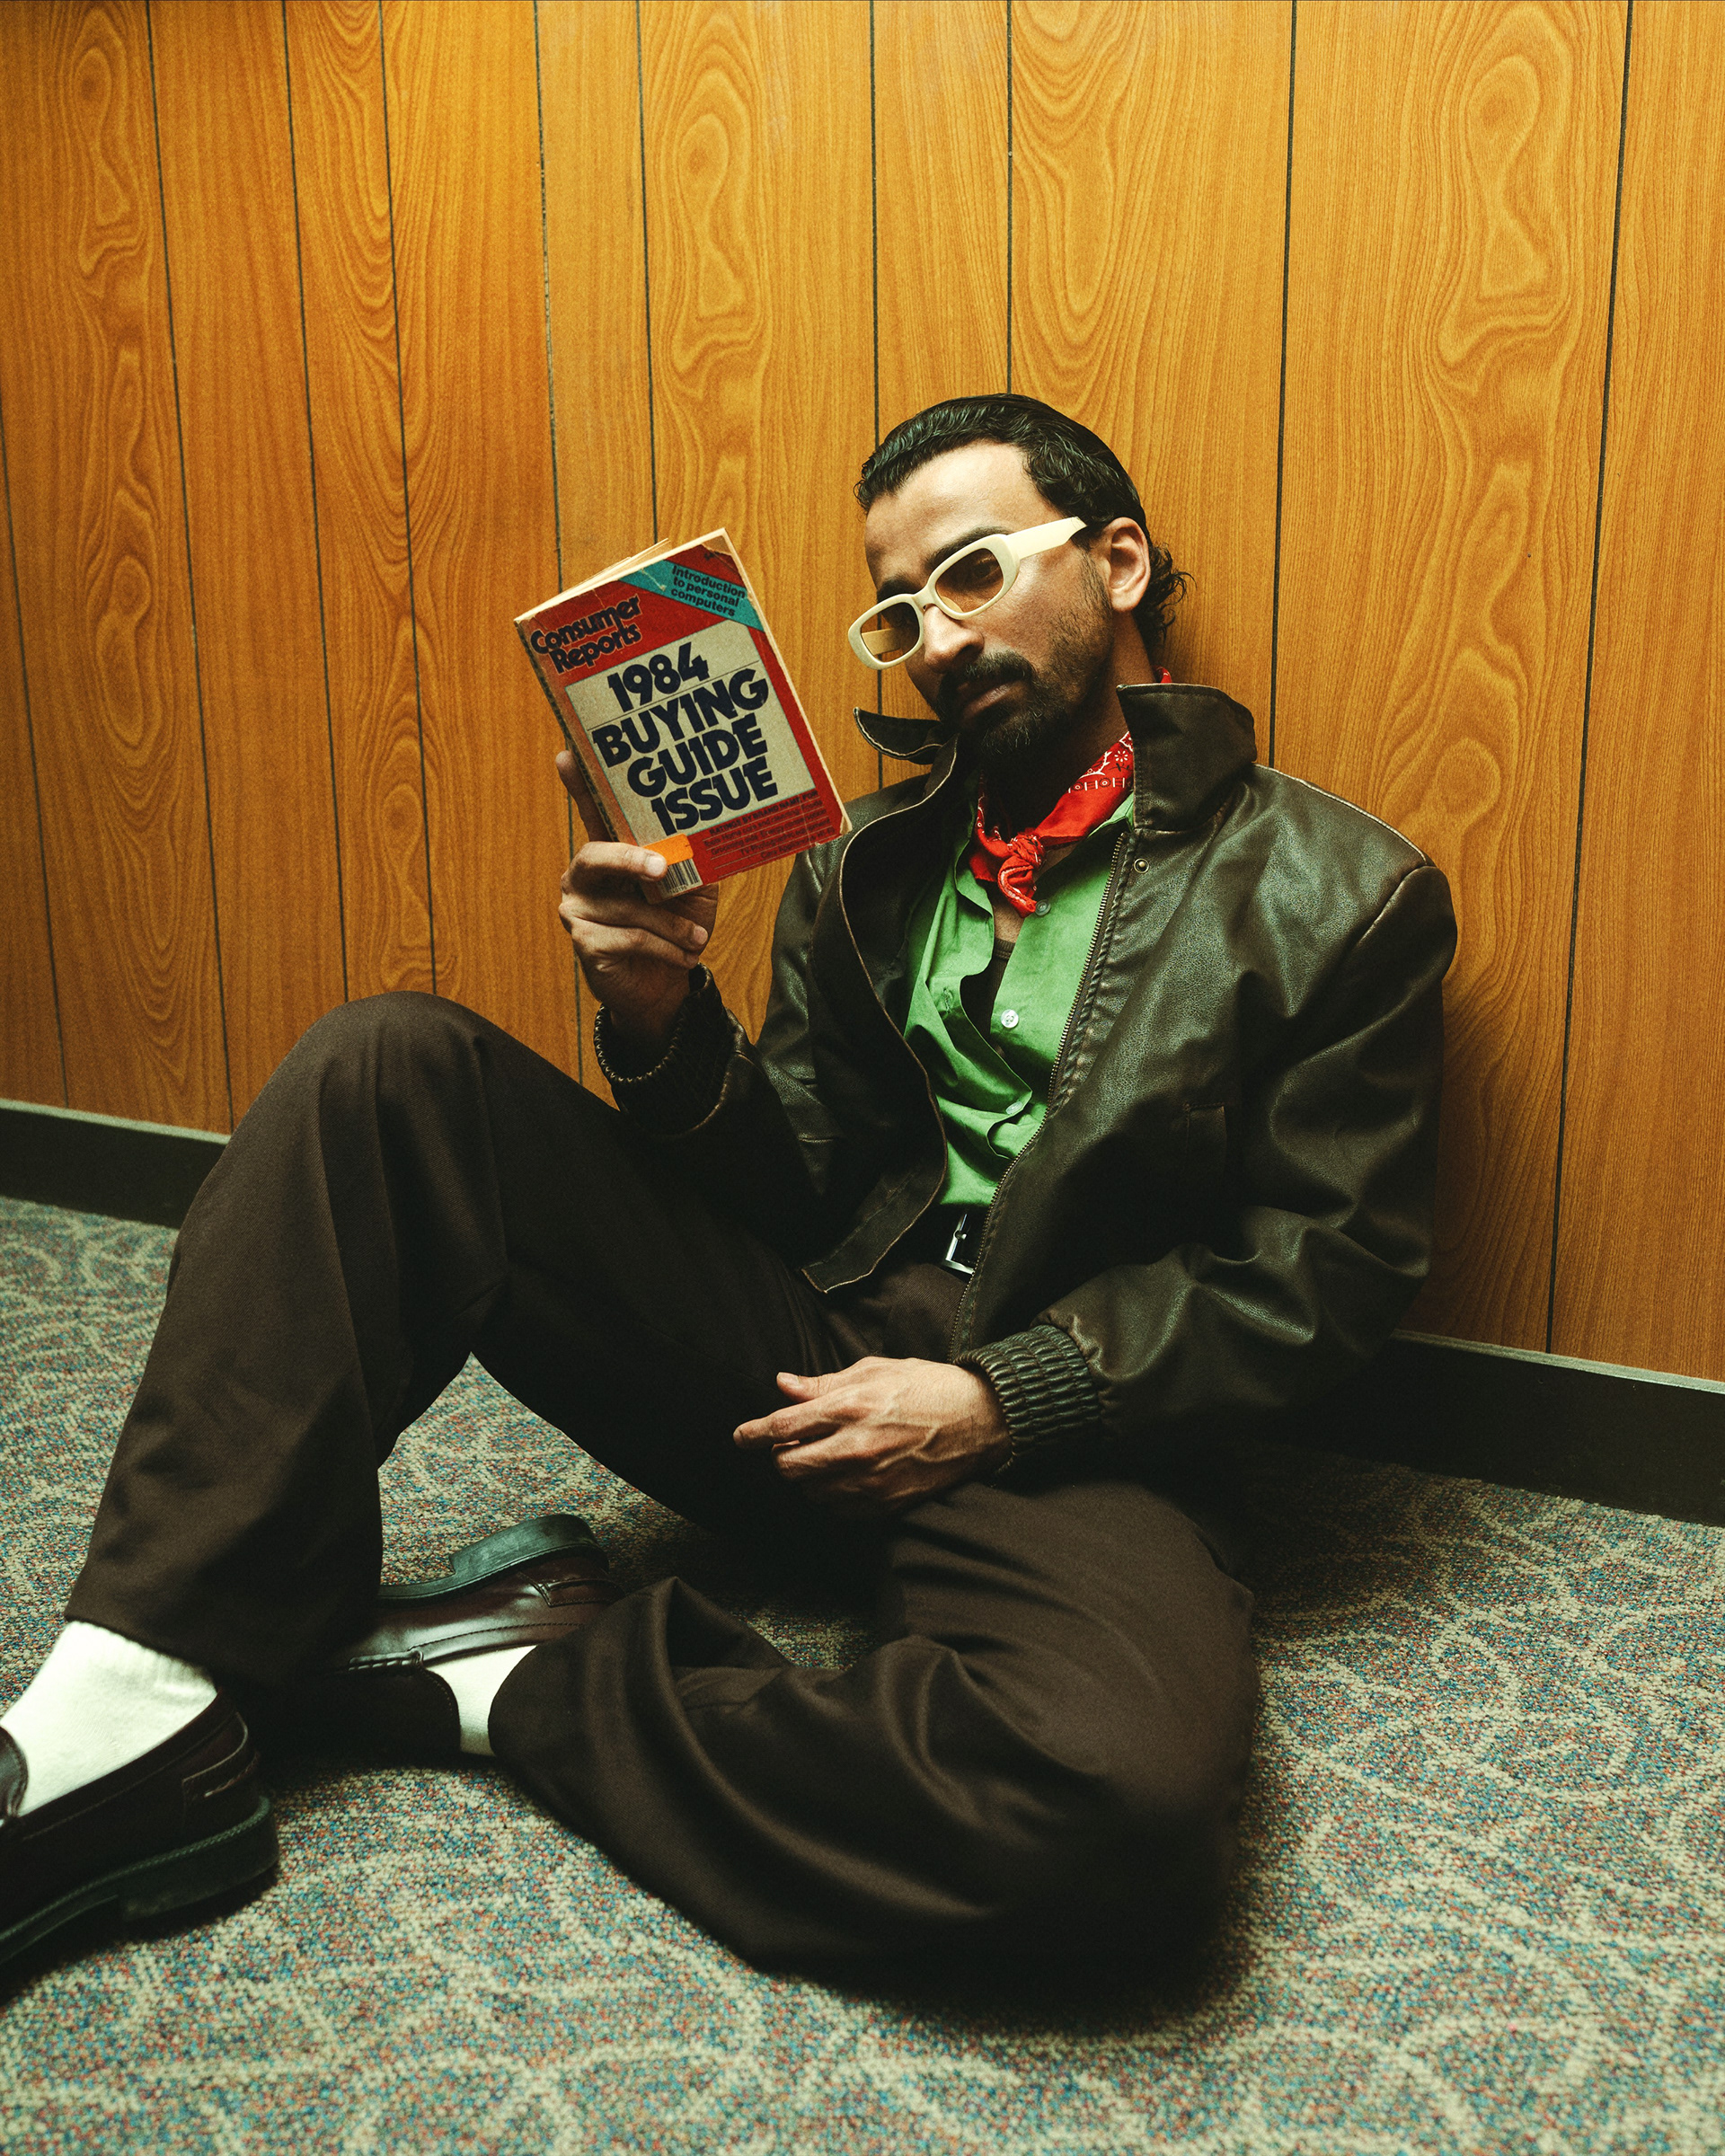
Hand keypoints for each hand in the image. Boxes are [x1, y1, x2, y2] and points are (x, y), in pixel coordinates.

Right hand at [556, 753, 717, 1053]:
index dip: (579, 784)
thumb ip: (691, 858)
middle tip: (660, 869)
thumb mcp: (693, 887)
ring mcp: (577, 909)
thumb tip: (707, 828)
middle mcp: (584, 876)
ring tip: (697, 937)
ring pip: (625, 908)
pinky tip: (684, 955)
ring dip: (671, 924)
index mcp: (610, 853)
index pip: (592, 813)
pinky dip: (665, 947)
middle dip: (629, 859)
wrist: (669, 983)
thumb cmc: (678, 926)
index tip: (567, 754)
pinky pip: (629, 938)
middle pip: (595, 855)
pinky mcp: (584, 943)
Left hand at [733, 1357, 1011, 1515]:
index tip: (741, 1437)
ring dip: (810, 1476)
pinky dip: (834, 1495)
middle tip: (793, 1444)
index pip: (783, 1427)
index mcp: (851, 1407)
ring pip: (811, 1491)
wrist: (981, 1420)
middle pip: (789, 1466)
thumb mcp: (875, 1370)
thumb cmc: (928, 1387)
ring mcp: (872, 1480)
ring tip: (830, 1455)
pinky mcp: (887, 1503)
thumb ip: (824, 1384)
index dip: (754, 1434)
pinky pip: (839, 1510)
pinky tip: (850, 1475)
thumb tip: (784, 1386)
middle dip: (783, 1456)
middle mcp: (856, 1447)